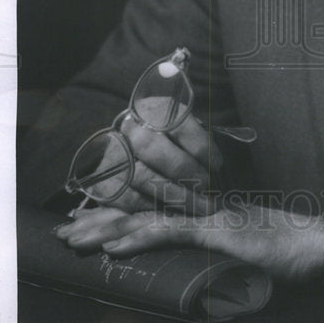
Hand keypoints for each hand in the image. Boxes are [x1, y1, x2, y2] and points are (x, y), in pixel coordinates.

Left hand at [56, 201, 323, 282]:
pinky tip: (113, 249)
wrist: (313, 242)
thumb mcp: (238, 248)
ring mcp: (207, 214)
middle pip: (138, 207)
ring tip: (73, 238)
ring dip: (106, 229)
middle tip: (62, 230)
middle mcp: (199, 204)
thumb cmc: (281, 248)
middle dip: (97, 219)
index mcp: (199, 207)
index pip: (149, 206)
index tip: (82, 220)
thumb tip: (187, 261)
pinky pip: (172, 232)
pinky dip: (139, 240)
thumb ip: (210, 247)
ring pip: (146, 216)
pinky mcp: (218, 229)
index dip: (114, 212)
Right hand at [87, 97, 224, 214]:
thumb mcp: (181, 131)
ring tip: (199, 207)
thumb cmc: (168, 143)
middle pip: (153, 148)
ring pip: (142, 176)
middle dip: (185, 171)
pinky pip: (126, 198)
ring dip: (175, 195)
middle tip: (208, 188)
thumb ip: (196, 141)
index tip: (218, 165)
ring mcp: (113, 155)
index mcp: (153, 109)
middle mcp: (130, 129)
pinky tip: (173, 213)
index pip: (176, 123)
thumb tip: (220, 166)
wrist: (125, 151)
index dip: (200, 145)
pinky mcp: (103, 181)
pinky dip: (152, 208)